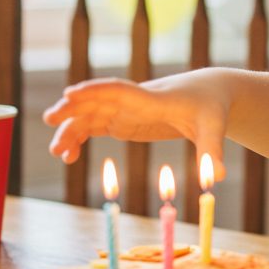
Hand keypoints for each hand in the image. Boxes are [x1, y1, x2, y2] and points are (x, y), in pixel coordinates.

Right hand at [42, 76, 226, 180]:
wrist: (209, 93)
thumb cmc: (211, 107)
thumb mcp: (215, 127)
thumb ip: (213, 151)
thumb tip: (217, 177)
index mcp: (153, 99)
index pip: (119, 90)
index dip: (95, 91)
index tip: (71, 93)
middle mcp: (134, 101)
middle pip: (96, 102)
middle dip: (73, 109)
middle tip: (50, 120)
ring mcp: (125, 110)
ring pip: (89, 117)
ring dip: (71, 130)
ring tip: (57, 153)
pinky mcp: (124, 120)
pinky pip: (94, 127)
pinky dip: (79, 138)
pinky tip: (69, 156)